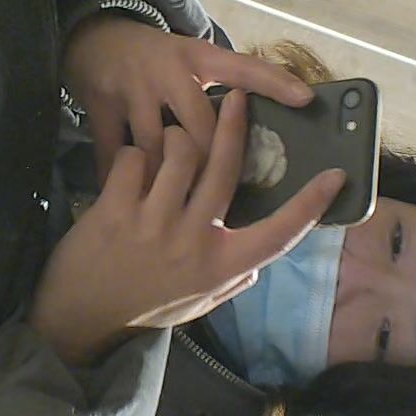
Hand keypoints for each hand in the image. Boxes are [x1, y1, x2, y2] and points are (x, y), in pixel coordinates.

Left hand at [28, 89, 345, 365]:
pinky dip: (134, 156)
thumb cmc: (141, 309)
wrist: (79, 318)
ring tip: (170, 137)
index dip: (312, 204)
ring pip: (178, 152)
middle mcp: (193, 242)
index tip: (336, 177)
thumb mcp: (195, 304)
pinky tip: (131, 166)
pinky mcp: (115, 211)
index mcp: (221, 267)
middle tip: (238, 98)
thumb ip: (229, 282)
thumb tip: (256, 265)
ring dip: (175, 137)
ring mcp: (154, 224)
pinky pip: (134, 159)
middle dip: (234, 125)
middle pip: (224, 168)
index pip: (279, 234)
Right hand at [62, 15, 314, 184]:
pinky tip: (131, 204)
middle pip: (199, 127)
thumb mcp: (194, 62)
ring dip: (166, 182)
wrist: (94, 38)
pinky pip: (112, 155)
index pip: (243, 67)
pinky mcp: (100, 104)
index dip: (275, 82)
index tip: (306, 100)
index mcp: (199, 58)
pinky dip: (122, 181)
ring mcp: (133, 87)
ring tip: (176, 215)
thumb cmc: (158, 61)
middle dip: (209, 169)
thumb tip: (288, 111)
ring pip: (156, 147)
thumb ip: (231, 85)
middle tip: (217, 205)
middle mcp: (169, 70)